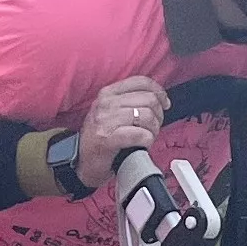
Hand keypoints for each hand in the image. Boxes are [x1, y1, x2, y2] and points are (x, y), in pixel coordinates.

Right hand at [75, 74, 164, 192]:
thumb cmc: (100, 139)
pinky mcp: (108, 139)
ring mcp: (105, 121)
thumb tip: (159, 98)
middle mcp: (105, 103)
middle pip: (148, 99)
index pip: (140, 82)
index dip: (158, 91)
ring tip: (148, 137)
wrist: (82, 164)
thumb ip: (130, 102)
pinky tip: (143, 145)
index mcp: (107, 93)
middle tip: (154, 127)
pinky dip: (147, 141)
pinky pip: (140, 134)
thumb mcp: (110, 112)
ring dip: (153, 130)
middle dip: (158, 115)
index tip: (164, 104)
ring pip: (147, 116)